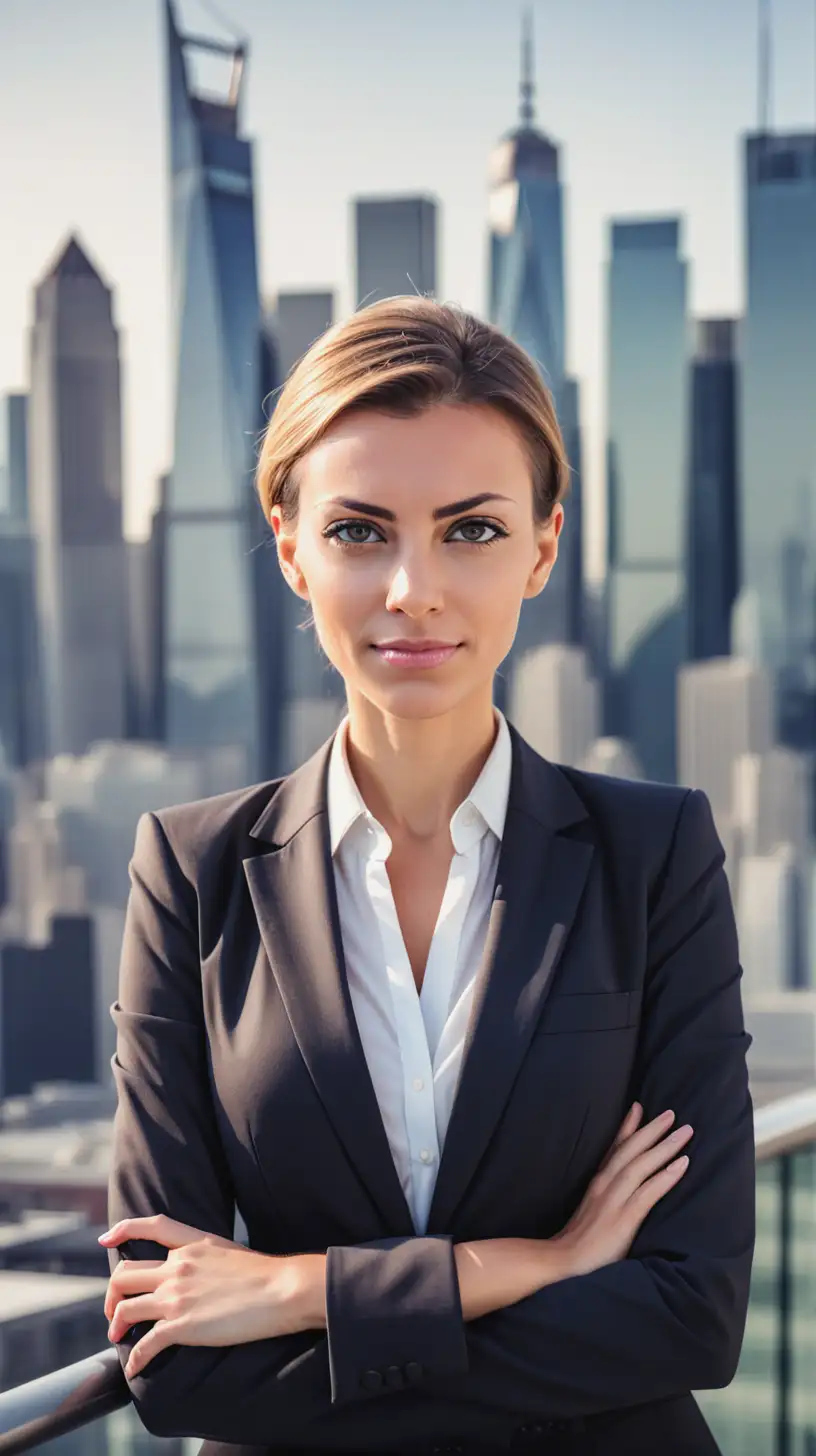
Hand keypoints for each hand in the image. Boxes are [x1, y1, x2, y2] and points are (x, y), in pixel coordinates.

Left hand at [100, 1214, 325, 1377]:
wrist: (280, 1289)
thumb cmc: (264, 1273)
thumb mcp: (227, 1250)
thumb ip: (203, 1256)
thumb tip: (195, 1270)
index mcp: (191, 1244)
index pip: (150, 1227)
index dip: (123, 1229)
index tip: (106, 1238)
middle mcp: (177, 1266)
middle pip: (124, 1274)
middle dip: (112, 1294)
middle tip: (115, 1309)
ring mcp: (176, 1296)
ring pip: (125, 1308)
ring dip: (115, 1325)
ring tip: (117, 1336)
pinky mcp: (181, 1325)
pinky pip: (144, 1345)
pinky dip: (135, 1360)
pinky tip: (135, 1369)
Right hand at [552, 1102, 692, 1278]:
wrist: (561, 1265)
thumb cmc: (578, 1246)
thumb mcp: (589, 1214)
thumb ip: (604, 1202)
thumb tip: (619, 1200)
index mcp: (597, 1184)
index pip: (614, 1149)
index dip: (627, 1128)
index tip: (639, 1107)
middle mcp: (604, 1185)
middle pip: (630, 1150)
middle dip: (652, 1129)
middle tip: (672, 1113)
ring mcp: (614, 1200)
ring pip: (642, 1164)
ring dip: (664, 1145)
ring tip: (685, 1132)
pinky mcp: (624, 1218)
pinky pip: (649, 1191)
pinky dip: (666, 1175)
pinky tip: (682, 1163)